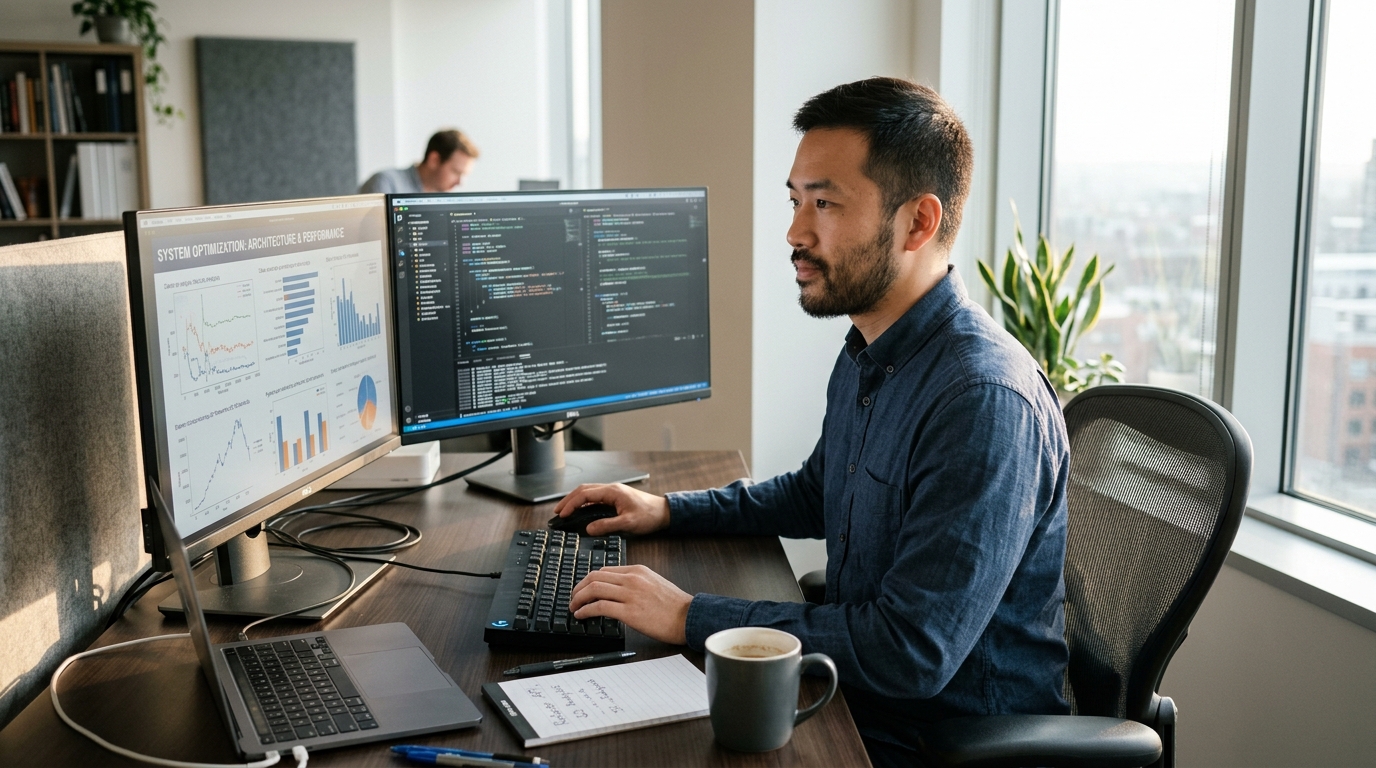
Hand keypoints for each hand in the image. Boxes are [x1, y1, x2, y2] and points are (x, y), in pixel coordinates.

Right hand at [552, 483, 670, 536]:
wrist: (664, 512)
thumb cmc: (649, 516)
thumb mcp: (628, 524)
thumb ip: (607, 526)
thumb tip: (588, 529)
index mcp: (612, 492)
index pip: (585, 494)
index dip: (571, 504)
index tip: (562, 514)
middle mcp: (611, 489)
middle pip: (583, 490)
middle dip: (568, 500)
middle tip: (557, 512)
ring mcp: (613, 492)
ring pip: (588, 492)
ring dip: (575, 500)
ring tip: (564, 510)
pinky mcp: (615, 498)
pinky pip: (595, 497)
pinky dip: (584, 503)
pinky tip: (580, 511)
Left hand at [570, 565, 691, 644]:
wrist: (689, 617)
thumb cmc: (675, 606)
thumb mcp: (654, 584)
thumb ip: (636, 583)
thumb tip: (616, 592)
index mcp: (638, 570)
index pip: (605, 570)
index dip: (589, 580)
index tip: (582, 589)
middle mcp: (632, 579)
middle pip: (595, 576)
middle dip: (579, 588)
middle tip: (573, 598)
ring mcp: (631, 594)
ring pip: (594, 589)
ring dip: (579, 598)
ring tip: (574, 607)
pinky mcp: (630, 612)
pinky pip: (600, 607)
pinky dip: (586, 610)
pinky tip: (582, 615)